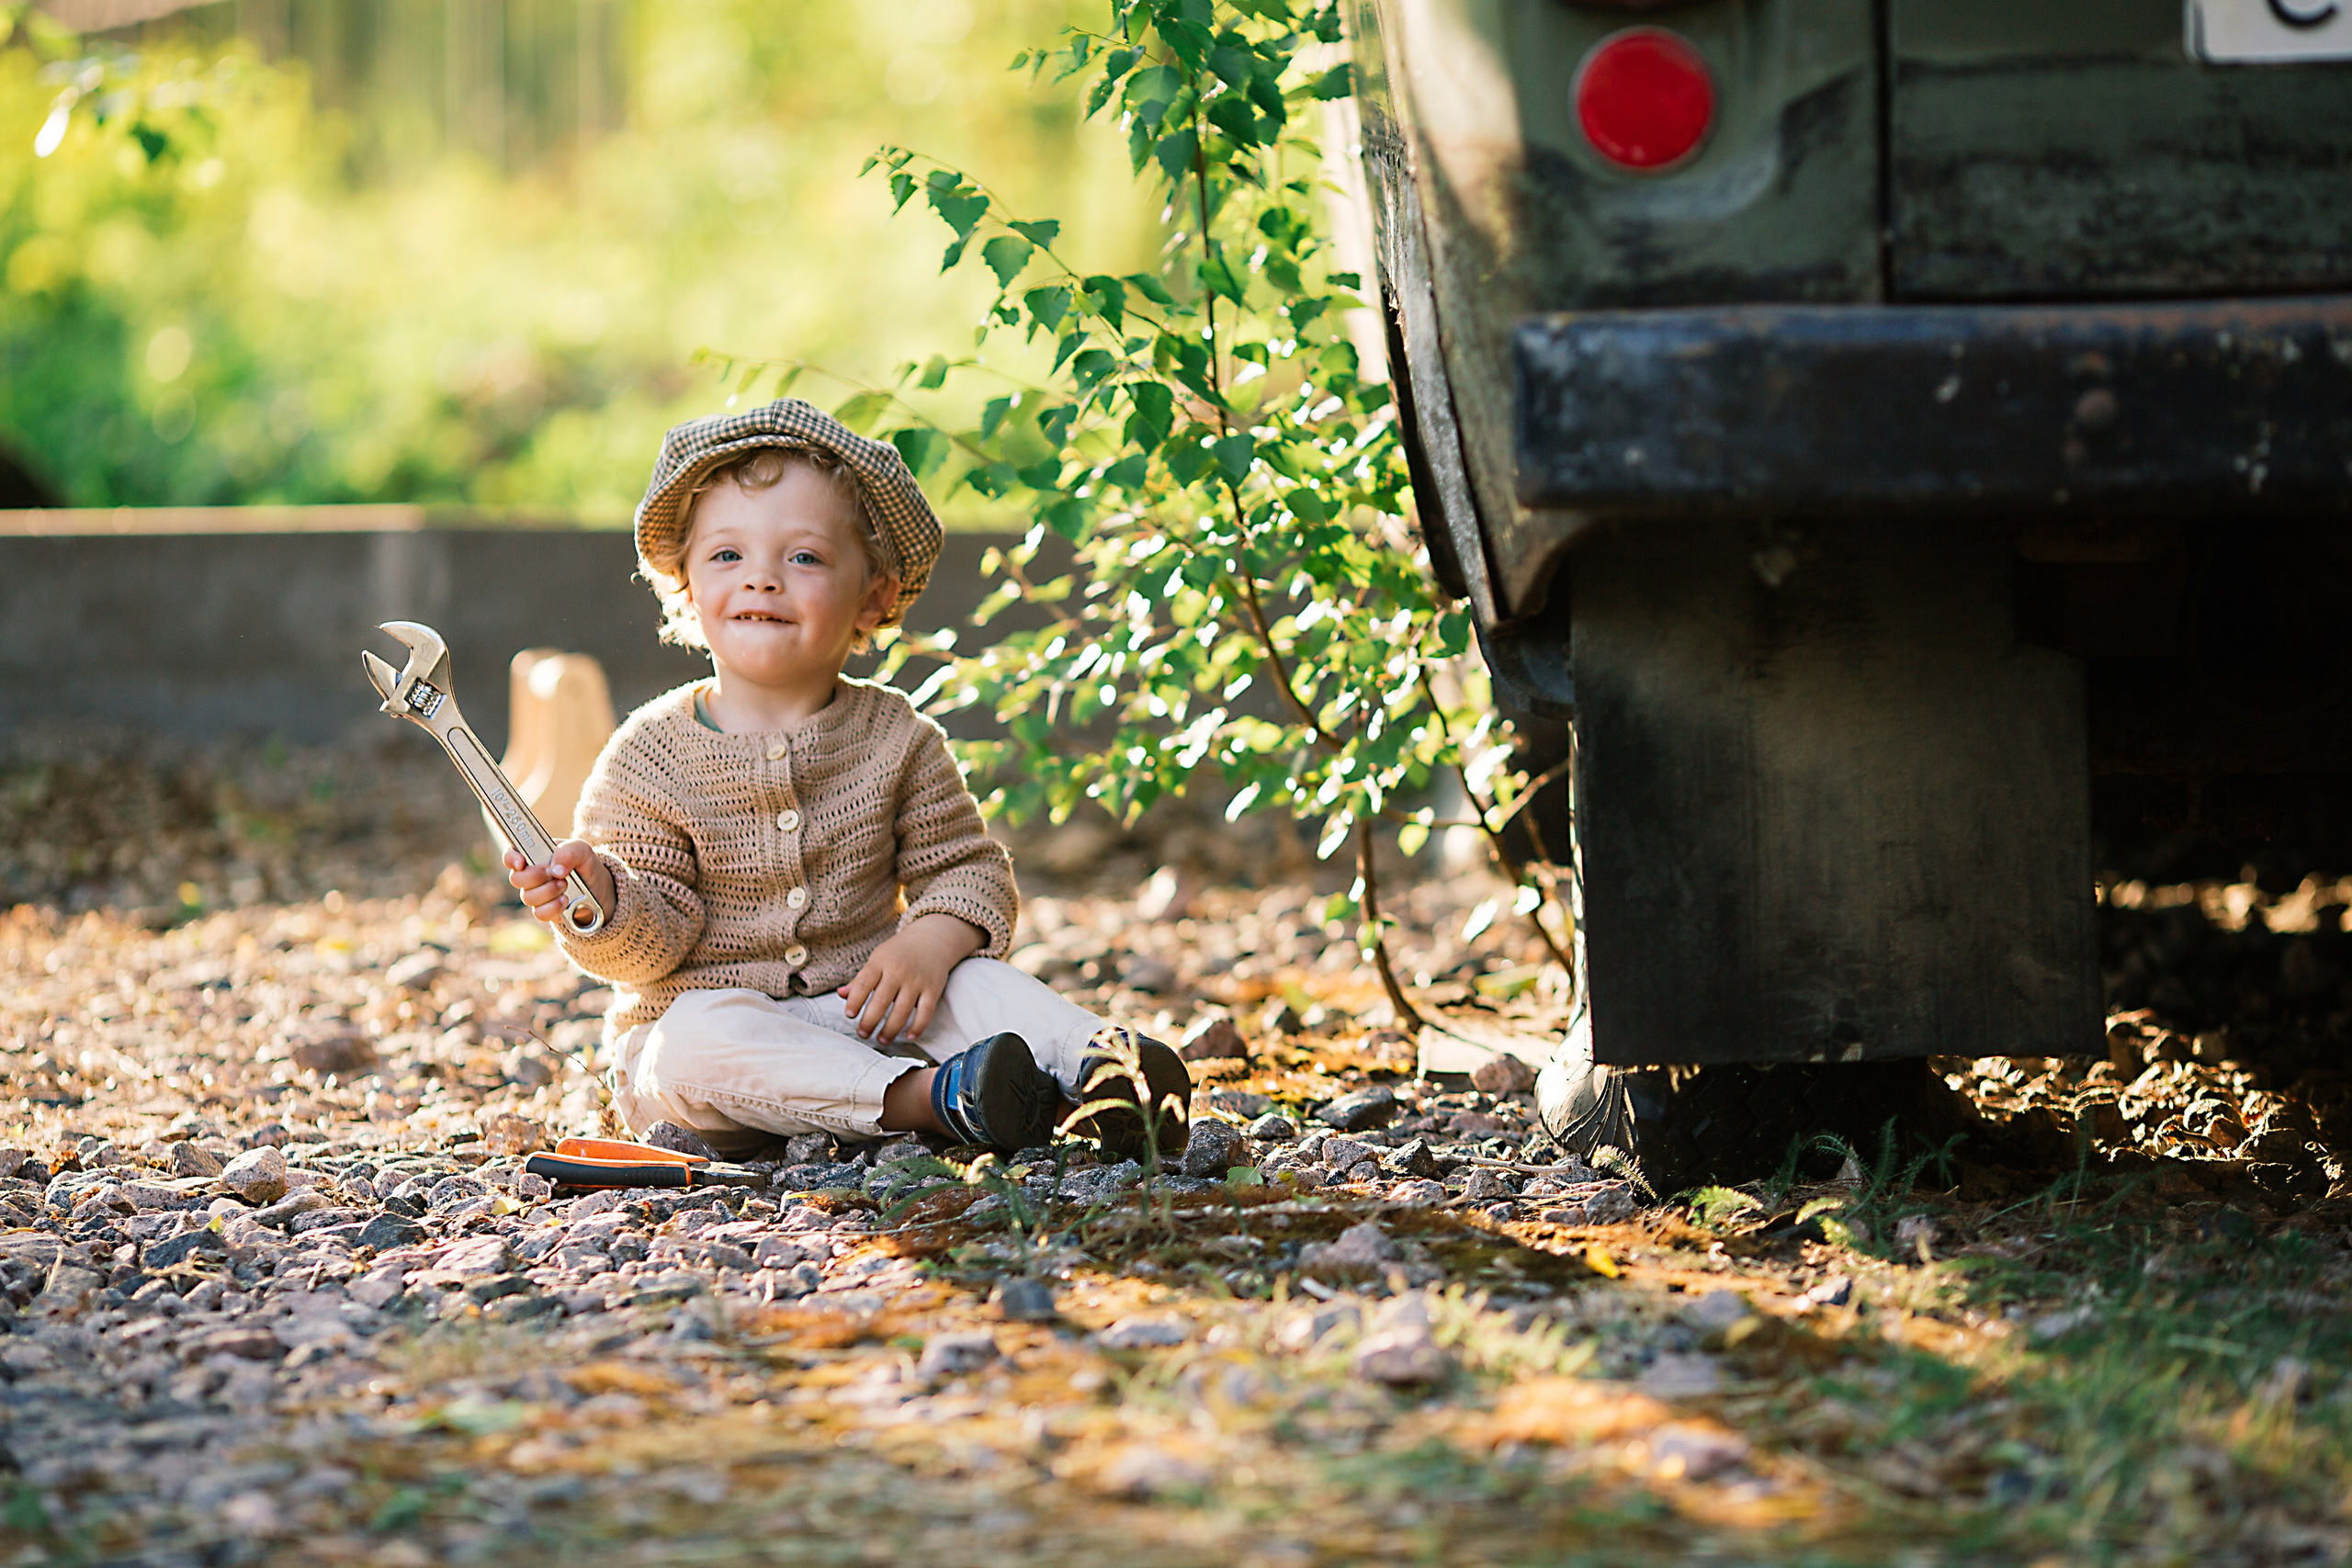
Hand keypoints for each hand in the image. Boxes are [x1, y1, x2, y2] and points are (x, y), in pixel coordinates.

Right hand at [504, 840, 614, 928]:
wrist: (600, 889)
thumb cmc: (585, 865)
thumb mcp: (583, 850)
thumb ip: (569, 852)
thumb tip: (555, 869)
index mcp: (535, 855)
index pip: (511, 855)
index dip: (511, 858)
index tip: (522, 863)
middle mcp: (531, 875)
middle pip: (516, 879)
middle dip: (536, 876)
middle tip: (557, 874)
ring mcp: (536, 894)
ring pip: (527, 897)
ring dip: (548, 891)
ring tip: (565, 885)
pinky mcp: (545, 911)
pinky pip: (539, 913)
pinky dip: (553, 907)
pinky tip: (565, 901)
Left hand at [839, 914, 984, 1045]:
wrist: (932, 939)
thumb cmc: (898, 953)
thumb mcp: (877, 959)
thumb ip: (860, 979)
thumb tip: (841, 994)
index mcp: (880, 962)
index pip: (863, 984)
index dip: (854, 1001)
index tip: (849, 1015)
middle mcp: (898, 971)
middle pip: (881, 1001)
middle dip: (869, 1021)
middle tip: (863, 1033)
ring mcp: (917, 980)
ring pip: (902, 1011)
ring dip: (890, 1030)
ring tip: (881, 1040)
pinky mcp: (933, 989)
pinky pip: (926, 1012)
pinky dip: (918, 1027)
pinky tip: (909, 1036)